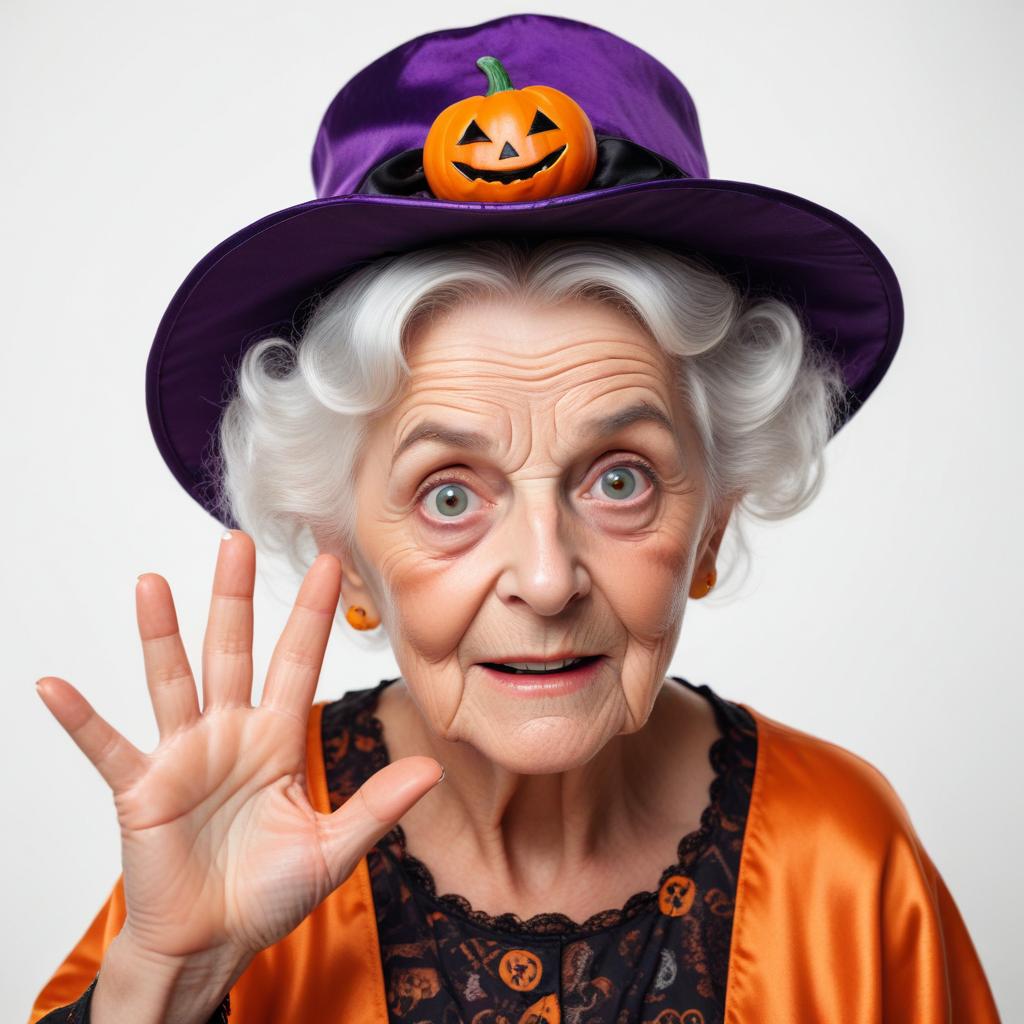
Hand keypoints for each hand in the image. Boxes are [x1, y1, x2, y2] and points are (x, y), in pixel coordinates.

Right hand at [35, 530, 443, 963]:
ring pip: (172, 681)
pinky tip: (54, 687)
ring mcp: (183, 756)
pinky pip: (106, 748)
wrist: (212, 944)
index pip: (298, 662)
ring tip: (152, 584)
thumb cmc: (268, 894)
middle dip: (235, 598)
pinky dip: (81, 720)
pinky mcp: (142, 789)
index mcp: (276, 740)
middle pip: (233, 651)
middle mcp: (229, 734)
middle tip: (237, 542)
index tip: (330, 565)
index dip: (313, 615)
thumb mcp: (331, 848)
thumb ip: (376, 806)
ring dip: (160, 634)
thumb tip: (431, 771)